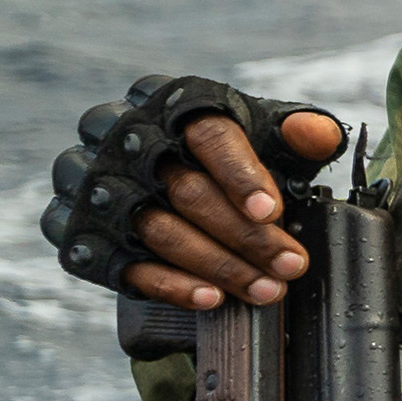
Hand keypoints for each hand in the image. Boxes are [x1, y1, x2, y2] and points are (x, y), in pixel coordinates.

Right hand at [40, 78, 346, 310]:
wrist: (156, 172)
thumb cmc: (222, 149)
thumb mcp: (264, 131)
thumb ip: (298, 132)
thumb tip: (321, 135)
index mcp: (169, 102)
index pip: (208, 136)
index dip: (242, 175)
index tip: (273, 212)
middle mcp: (120, 138)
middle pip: (187, 191)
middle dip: (246, 235)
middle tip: (289, 264)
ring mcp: (94, 185)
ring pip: (157, 230)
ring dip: (217, 266)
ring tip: (265, 289)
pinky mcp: (80, 231)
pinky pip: (121, 265)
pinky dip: (169, 285)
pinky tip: (211, 299)